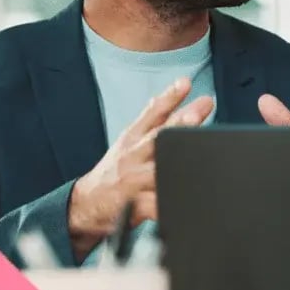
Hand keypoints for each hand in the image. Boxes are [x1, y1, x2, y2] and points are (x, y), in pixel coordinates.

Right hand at [68, 78, 214, 256]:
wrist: (86, 204)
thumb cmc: (114, 171)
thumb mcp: (128, 141)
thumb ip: (150, 118)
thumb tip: (169, 92)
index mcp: (133, 139)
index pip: (152, 113)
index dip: (169, 97)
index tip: (186, 83)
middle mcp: (134, 156)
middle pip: (158, 137)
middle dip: (179, 125)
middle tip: (197, 114)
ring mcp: (135, 181)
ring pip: (160, 171)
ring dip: (179, 164)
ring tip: (202, 156)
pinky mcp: (137, 206)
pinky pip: (158, 205)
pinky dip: (175, 202)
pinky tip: (194, 199)